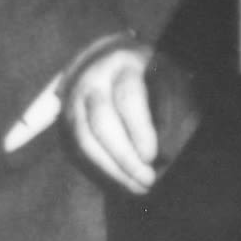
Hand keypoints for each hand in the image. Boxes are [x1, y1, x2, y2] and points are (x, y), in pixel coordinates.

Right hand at [63, 40, 161, 193]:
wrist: (110, 54)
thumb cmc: (151, 70)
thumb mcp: (168, 74)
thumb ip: (174, 103)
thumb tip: (174, 146)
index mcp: (124, 65)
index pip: (128, 99)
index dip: (139, 130)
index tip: (152, 156)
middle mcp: (93, 80)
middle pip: (101, 122)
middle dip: (124, 156)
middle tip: (147, 179)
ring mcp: (74, 99)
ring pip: (84, 138)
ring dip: (110, 167)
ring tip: (137, 186)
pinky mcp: (66, 117)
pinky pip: (77, 147)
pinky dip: (98, 167)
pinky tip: (120, 180)